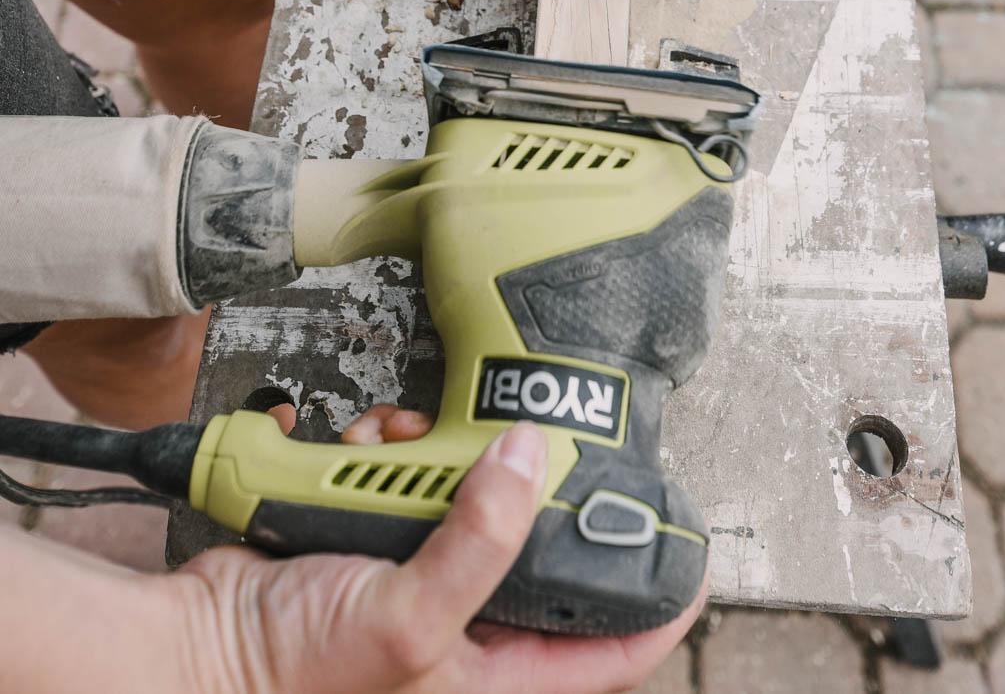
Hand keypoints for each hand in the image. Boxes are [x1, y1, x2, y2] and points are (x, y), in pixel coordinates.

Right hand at [164, 420, 703, 693]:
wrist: (198, 647)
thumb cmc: (292, 677)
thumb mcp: (408, 621)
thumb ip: (480, 539)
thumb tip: (531, 458)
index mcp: (497, 681)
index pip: (611, 645)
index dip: (661, 597)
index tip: (694, 541)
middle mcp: (471, 630)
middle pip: (541, 543)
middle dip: (528, 488)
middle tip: (524, 446)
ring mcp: (427, 578)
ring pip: (476, 496)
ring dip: (448, 460)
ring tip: (414, 450)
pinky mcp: (385, 538)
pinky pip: (415, 478)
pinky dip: (394, 452)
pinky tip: (368, 449)